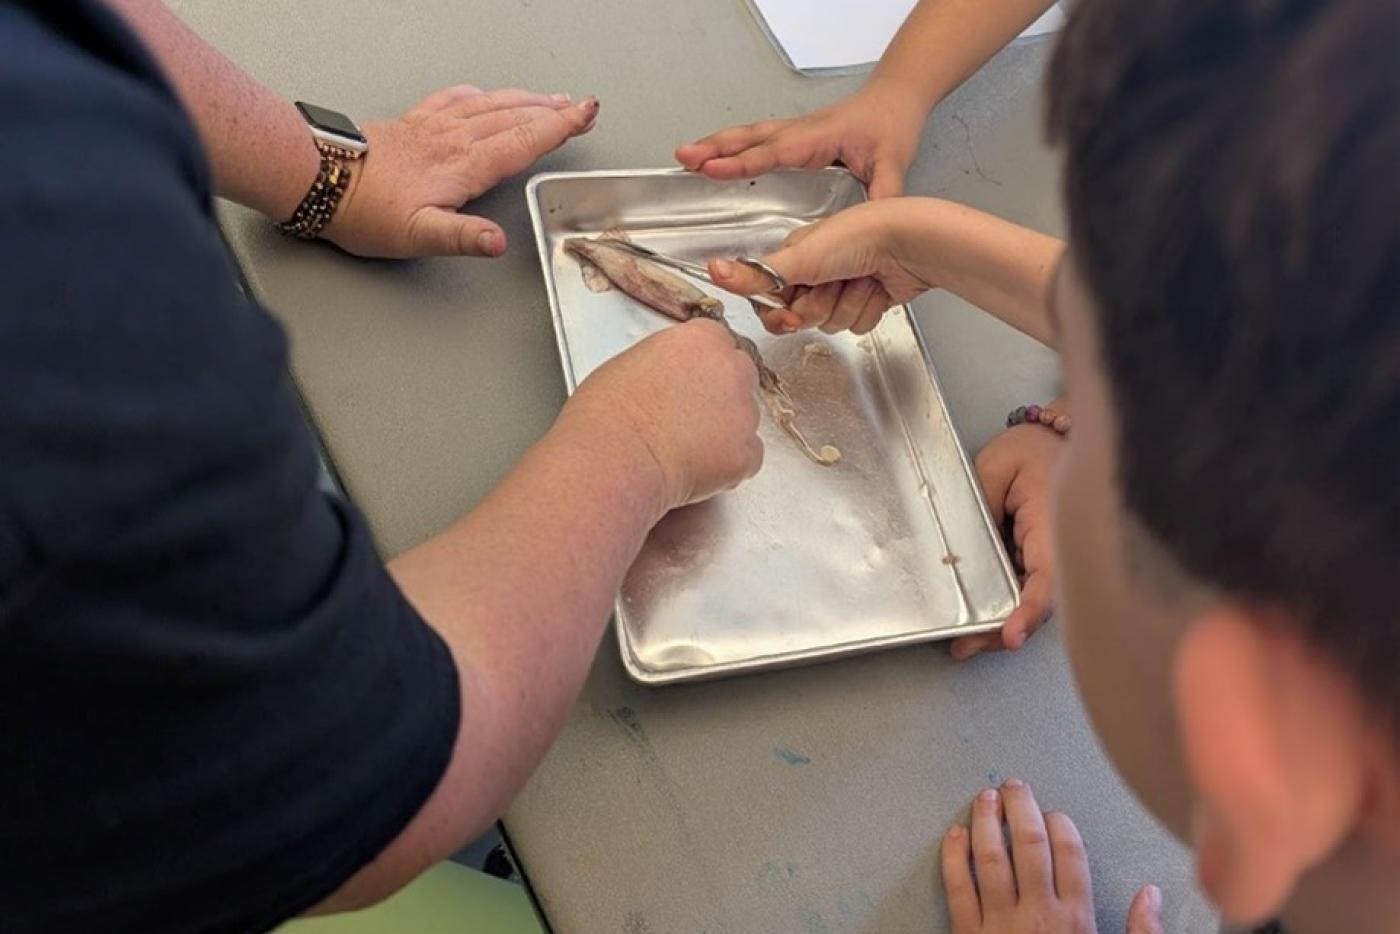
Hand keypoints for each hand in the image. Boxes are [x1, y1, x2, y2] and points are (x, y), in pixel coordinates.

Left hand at [323, 86, 598, 258]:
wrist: (316, 179)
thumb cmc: (364, 212)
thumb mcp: (417, 236)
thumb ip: (462, 237)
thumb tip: (498, 242)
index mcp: (463, 166)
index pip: (523, 142)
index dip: (558, 128)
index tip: (586, 114)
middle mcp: (453, 139)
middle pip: (514, 117)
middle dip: (552, 111)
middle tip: (581, 107)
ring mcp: (432, 127)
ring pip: (490, 105)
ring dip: (525, 100)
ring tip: (550, 98)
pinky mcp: (411, 124)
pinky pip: (454, 100)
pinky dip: (478, 95)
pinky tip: (483, 94)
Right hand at [565, 320, 763, 514]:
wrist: (614, 458)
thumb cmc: (608, 414)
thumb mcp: (632, 362)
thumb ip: (669, 360)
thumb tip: (674, 374)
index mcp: (702, 339)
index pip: (720, 342)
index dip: (704, 365)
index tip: (691, 380)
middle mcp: (732, 369)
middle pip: (741, 375)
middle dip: (723, 394)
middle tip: (690, 416)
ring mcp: (745, 412)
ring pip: (745, 419)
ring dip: (725, 430)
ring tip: (684, 446)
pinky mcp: (747, 453)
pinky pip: (747, 457)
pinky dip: (728, 465)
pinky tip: (695, 467)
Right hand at [676, 83, 926, 199]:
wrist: (897, 98)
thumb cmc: (892, 126)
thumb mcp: (894, 164)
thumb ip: (883, 194)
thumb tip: (872, 224)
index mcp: (817, 139)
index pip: (773, 152)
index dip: (741, 163)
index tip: (712, 169)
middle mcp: (800, 132)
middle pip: (749, 139)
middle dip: (714, 149)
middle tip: (683, 158)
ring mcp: (794, 132)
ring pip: (748, 136)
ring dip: (716, 144)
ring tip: (685, 156)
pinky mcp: (794, 136)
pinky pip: (756, 139)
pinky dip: (730, 145)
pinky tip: (715, 154)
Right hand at [708, 199, 932, 334]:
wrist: (909, 242)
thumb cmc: (858, 235)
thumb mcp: (800, 257)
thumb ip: (756, 274)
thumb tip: (714, 271)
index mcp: (796, 257)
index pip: (772, 301)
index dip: (782, 313)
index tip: (792, 311)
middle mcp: (817, 272)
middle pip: (802, 317)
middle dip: (820, 306)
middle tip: (835, 284)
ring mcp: (844, 287)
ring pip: (832, 324)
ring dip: (847, 305)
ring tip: (861, 278)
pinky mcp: (868, 300)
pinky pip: (857, 325)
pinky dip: (868, 309)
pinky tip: (878, 287)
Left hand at [942, 780, 1163, 933]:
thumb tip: (1152, 893)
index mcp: (1076, 922)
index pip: (1071, 856)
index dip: (1061, 826)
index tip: (1054, 811)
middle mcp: (1039, 916)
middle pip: (1030, 845)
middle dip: (1022, 808)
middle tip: (1014, 784)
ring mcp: (1000, 924)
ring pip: (991, 858)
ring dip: (988, 822)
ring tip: (985, 797)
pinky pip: (957, 888)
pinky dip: (953, 857)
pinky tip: (954, 834)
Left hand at [952, 424, 1061, 659]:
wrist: (1055, 440)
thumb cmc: (1030, 450)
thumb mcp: (996, 468)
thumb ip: (981, 506)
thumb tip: (963, 547)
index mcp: (1052, 525)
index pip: (1047, 578)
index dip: (1029, 611)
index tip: (1011, 634)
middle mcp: (1059, 548)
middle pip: (1040, 603)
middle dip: (1007, 630)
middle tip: (966, 646)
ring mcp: (1051, 556)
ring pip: (1034, 602)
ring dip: (1004, 624)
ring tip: (966, 643)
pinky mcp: (1040, 559)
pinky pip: (1028, 589)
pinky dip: (1008, 607)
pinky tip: (980, 621)